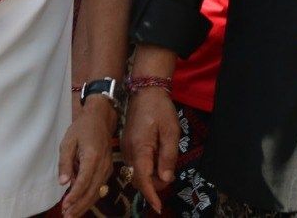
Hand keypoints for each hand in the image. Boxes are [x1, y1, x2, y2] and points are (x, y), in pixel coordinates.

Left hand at [58, 96, 117, 216]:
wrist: (100, 119)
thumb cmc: (82, 128)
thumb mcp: (68, 141)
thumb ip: (65, 162)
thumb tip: (63, 183)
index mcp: (92, 157)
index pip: (83, 182)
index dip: (74, 196)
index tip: (65, 206)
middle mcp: (103, 166)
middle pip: (92, 192)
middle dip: (79, 206)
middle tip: (67, 216)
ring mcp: (107, 169)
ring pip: (97, 192)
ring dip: (84, 205)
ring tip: (72, 214)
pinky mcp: (107, 171)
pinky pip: (99, 188)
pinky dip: (90, 197)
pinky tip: (80, 203)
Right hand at [121, 88, 179, 211]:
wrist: (145, 91)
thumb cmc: (160, 109)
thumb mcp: (171, 132)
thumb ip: (168, 156)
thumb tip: (165, 179)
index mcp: (139, 148)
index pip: (143, 179)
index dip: (151, 194)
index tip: (158, 207)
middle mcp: (128, 150)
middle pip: (138, 178)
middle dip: (153, 185)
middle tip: (169, 177)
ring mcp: (125, 147)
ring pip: (136, 172)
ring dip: (150, 176)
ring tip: (165, 168)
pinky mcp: (126, 144)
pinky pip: (134, 163)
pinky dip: (145, 168)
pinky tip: (156, 160)